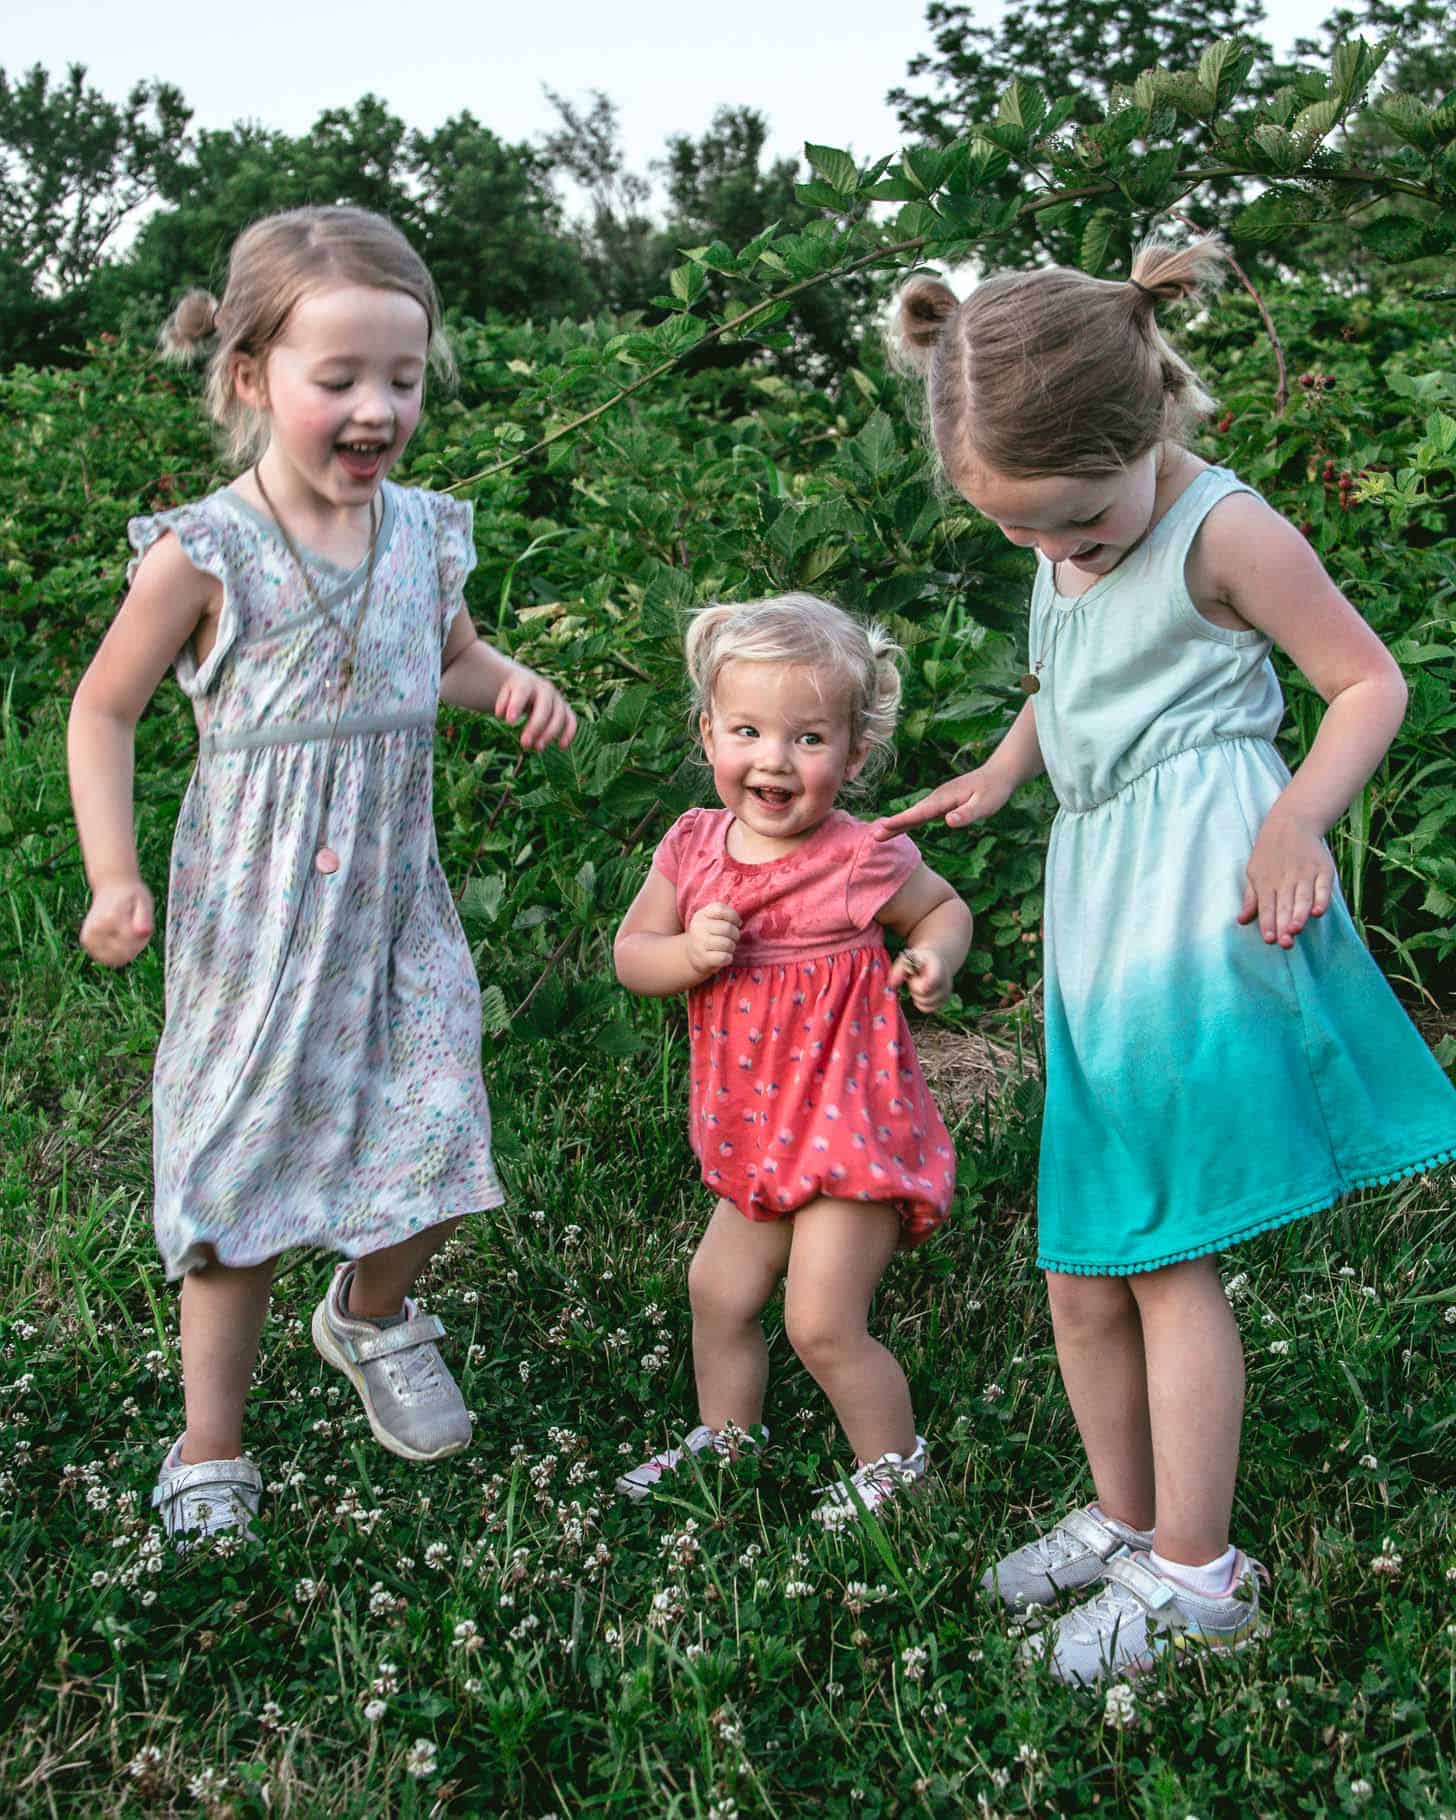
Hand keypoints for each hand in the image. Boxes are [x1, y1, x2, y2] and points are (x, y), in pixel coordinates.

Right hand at [80, 879, 153, 967]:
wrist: (111, 888)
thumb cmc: (131, 897)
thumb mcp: (144, 902)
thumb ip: (145, 918)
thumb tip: (145, 933)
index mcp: (109, 919)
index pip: (131, 943)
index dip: (142, 939)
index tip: (142, 926)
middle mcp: (94, 930)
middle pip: (123, 954)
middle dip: (135, 947)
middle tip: (135, 929)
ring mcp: (88, 938)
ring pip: (116, 959)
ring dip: (127, 951)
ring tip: (127, 933)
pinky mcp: (87, 943)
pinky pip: (108, 959)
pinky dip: (118, 954)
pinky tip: (120, 939)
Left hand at [495, 663, 577, 751]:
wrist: (527, 684)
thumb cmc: (512, 692)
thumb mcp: (504, 692)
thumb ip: (501, 702)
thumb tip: (501, 715)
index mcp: (526, 682)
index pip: (523, 692)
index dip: (517, 706)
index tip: (508, 722)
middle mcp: (545, 689)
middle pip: (544, 707)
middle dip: (535, 726)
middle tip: (524, 743)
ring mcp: (557, 699)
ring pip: (559, 716)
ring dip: (550, 733)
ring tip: (537, 748)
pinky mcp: (565, 709)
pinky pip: (571, 720)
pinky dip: (569, 733)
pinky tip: (561, 746)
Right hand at [685, 902, 740, 976]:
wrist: (693, 953)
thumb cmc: (709, 933)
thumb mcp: (713, 918)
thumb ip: (726, 914)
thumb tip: (738, 922)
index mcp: (701, 915)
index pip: (720, 909)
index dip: (733, 917)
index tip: (735, 923)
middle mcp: (698, 928)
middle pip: (727, 928)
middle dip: (735, 934)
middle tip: (732, 938)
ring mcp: (699, 944)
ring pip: (727, 944)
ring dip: (732, 947)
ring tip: (727, 947)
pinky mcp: (703, 959)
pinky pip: (724, 957)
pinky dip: (729, 958)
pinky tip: (724, 957)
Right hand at [876, 765, 1015, 837]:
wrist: (998, 774)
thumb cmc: (994, 791)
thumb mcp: (985, 805)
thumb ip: (967, 814)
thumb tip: (948, 821)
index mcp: (944, 799)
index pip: (919, 813)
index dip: (902, 821)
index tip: (885, 827)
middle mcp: (937, 799)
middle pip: (911, 814)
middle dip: (893, 824)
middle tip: (874, 836)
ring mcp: (938, 801)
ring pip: (914, 814)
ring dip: (897, 824)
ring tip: (880, 835)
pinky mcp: (941, 804)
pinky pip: (920, 814)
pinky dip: (907, 821)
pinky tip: (900, 828)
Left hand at [888, 945, 951, 1011]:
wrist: (936, 961)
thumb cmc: (919, 959)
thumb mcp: (908, 958)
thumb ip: (899, 970)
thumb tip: (892, 984)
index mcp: (938, 967)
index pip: (934, 980)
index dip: (922, 984)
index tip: (913, 979)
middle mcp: (946, 981)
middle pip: (925, 995)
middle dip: (915, 989)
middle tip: (914, 979)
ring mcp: (946, 993)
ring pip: (926, 1004)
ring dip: (917, 997)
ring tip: (918, 986)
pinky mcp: (943, 1001)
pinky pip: (927, 1009)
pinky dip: (921, 1003)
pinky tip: (920, 993)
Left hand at [1237, 809, 1334, 947]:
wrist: (1292, 823)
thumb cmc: (1269, 853)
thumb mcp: (1254, 872)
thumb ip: (1251, 898)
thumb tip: (1241, 920)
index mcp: (1266, 881)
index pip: (1267, 907)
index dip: (1268, 923)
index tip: (1270, 939)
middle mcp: (1286, 879)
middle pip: (1285, 906)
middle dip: (1284, 925)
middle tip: (1285, 943)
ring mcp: (1305, 874)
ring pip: (1303, 899)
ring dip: (1300, 915)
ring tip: (1296, 930)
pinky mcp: (1323, 870)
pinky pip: (1324, 888)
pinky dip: (1322, 900)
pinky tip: (1318, 912)